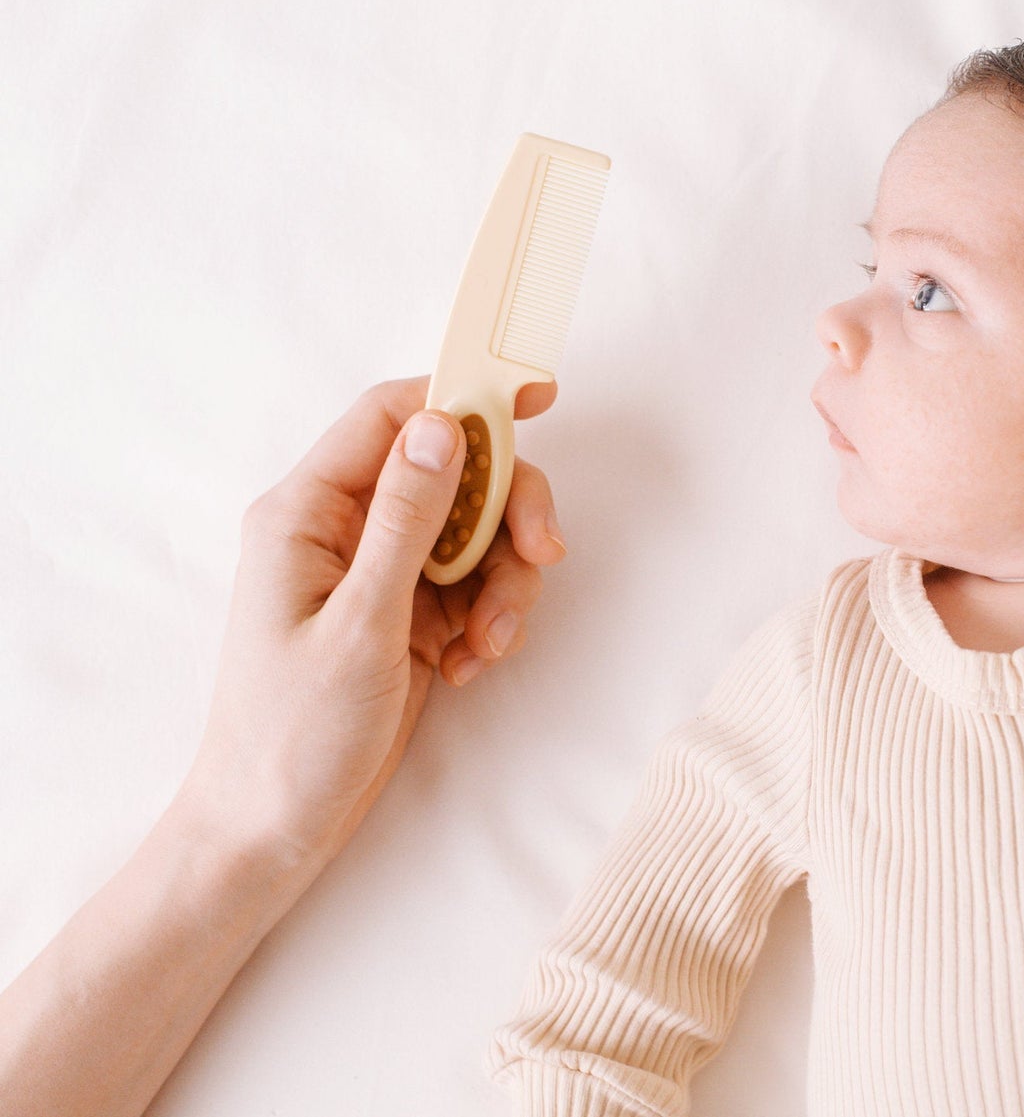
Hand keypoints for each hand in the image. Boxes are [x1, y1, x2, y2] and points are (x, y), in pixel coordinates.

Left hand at [178, 375, 567, 867]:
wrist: (275, 829)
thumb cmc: (295, 733)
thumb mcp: (360, 623)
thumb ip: (406, 520)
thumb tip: (444, 425)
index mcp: (307, 513)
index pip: (392, 418)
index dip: (465, 398)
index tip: (540, 398)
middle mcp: (342, 530)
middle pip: (455, 474)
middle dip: (507, 514)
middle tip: (543, 556)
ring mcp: (377, 573)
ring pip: (475, 534)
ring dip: (505, 582)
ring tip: (491, 646)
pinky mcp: (406, 615)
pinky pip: (474, 587)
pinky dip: (490, 620)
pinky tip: (471, 667)